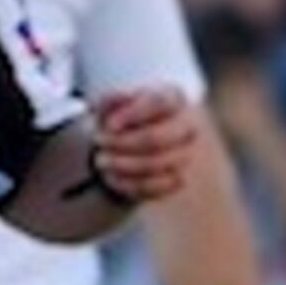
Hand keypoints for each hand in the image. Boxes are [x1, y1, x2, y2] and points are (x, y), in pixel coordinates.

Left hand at [88, 82, 200, 204]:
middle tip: (98, 141)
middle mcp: (187, 126)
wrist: (129, 145)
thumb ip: (109, 100)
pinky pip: (153, 186)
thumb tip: (111, 101)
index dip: (131, 114)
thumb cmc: (121, 118)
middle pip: (155, 138)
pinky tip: (110, 176)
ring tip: (100, 160)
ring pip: (154, 164)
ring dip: (121, 164)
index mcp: (174, 98)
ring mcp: (186, 154)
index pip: (159, 103)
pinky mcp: (178, 179)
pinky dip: (127, 183)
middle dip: (121, 143)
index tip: (108, 125)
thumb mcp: (110, 104)